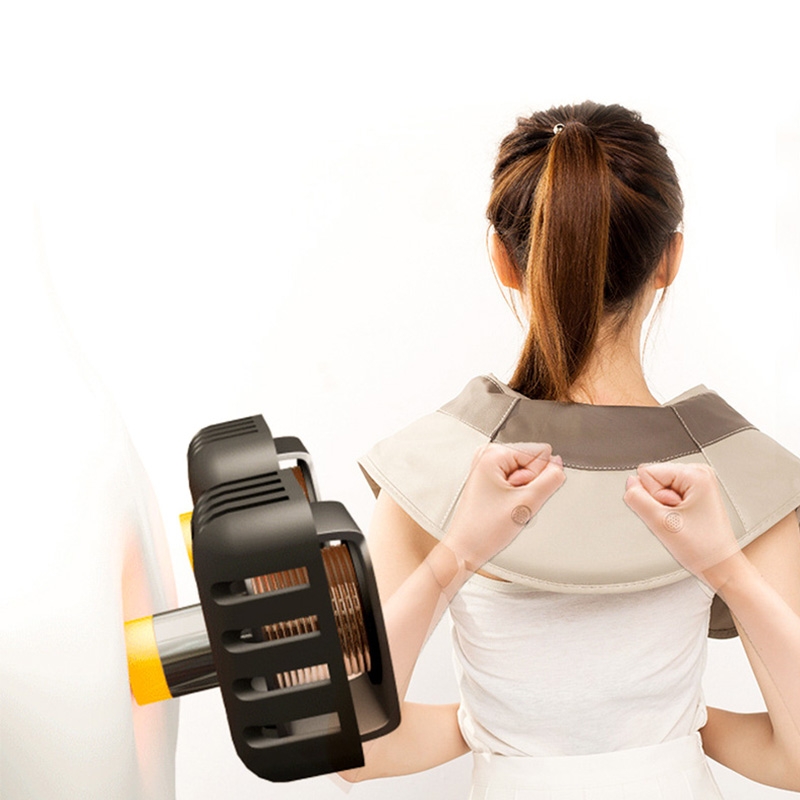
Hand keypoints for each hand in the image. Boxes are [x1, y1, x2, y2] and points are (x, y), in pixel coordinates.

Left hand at [443, 442, 564, 570]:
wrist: (466, 549)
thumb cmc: (483, 529)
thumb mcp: (527, 503)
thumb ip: (551, 480)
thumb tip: (559, 466)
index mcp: (493, 454)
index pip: (540, 452)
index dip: (535, 478)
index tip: (516, 493)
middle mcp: (487, 456)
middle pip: (532, 462)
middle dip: (529, 485)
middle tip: (511, 502)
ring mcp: (487, 468)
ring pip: (526, 475)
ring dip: (523, 493)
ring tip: (505, 506)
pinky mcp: (488, 480)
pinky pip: (516, 483)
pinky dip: (516, 497)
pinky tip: (503, 507)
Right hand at [624, 462, 742, 585]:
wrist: (721, 567)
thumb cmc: (702, 549)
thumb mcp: (660, 523)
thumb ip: (637, 499)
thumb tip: (629, 483)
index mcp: (695, 474)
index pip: (647, 473)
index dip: (653, 498)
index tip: (673, 514)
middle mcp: (699, 473)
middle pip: (653, 479)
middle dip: (658, 502)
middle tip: (678, 520)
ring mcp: (699, 483)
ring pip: (659, 488)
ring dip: (664, 508)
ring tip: (683, 522)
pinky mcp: (697, 492)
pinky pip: (668, 494)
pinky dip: (671, 510)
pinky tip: (684, 521)